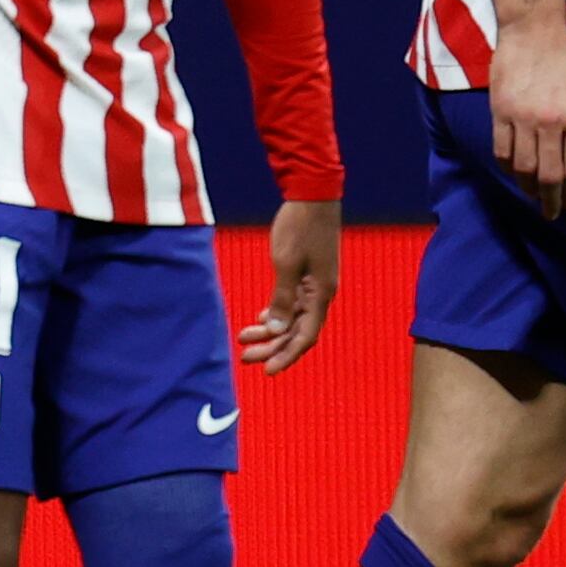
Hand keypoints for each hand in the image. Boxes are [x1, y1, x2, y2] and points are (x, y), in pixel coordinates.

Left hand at [238, 197, 341, 373]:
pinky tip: (260, 318)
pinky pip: (293, 303)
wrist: (313, 196)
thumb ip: (282, 298)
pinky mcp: (308, 274)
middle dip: (272, 347)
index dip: (286, 355)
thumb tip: (276, 330)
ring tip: (244, 339)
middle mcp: (321, 294)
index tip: (267, 370)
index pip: (305, 337)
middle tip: (245, 357)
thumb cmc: (300, 228)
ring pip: (293, 318)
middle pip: (297, 331)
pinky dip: (277, 312)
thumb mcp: (286, 263)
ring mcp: (315, 285)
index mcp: (321, 295)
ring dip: (271, 331)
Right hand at [487, 22, 565, 215]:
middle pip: (549, 176)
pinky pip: (501, 151)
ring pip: (523, 168)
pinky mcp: (499, 112)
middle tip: (552, 214)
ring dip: (528, 188)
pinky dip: (508, 168)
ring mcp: (522, 118)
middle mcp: (551, 122)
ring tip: (533, 195)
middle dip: (552, 201)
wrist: (533, 32)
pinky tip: (515, 173)